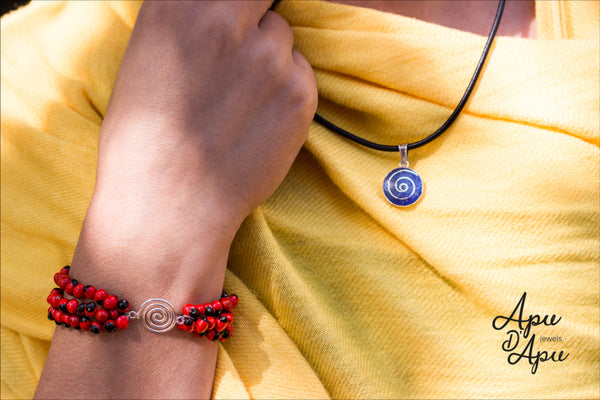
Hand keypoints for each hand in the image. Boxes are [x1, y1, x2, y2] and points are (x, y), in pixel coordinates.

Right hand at [79, 0, 316, 288]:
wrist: (168, 205)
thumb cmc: (145, 139)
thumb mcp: (148, 57)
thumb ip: (190, 19)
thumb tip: (224, 10)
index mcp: (179, 6)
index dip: (242, 6)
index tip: (241, 19)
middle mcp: (226, 21)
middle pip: (264, 0)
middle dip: (254, 20)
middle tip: (237, 56)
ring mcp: (269, 57)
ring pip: (282, 38)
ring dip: (269, 60)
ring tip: (239, 103)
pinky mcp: (299, 93)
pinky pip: (301, 74)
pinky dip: (286, 92)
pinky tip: (256, 123)